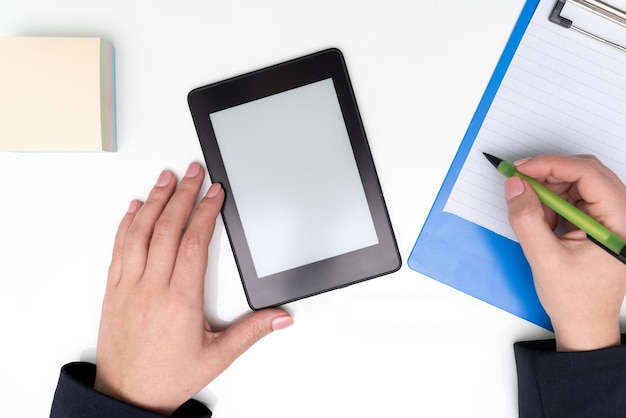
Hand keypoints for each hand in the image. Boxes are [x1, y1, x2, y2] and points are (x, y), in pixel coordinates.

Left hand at [94, 163, 292, 414]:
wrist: (127, 395)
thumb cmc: (168, 376)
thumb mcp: (218, 356)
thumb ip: (252, 331)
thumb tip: (281, 317)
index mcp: (180, 300)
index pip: (194, 243)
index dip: (206, 212)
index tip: (215, 193)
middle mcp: (152, 288)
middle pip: (167, 228)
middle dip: (183, 194)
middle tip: (194, 171)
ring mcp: (129, 286)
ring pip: (140, 232)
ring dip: (154, 201)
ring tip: (166, 178)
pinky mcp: (114, 290)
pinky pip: (119, 248)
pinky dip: (126, 223)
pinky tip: (134, 208)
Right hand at [504, 155, 625, 351]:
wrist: (586, 324)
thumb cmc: (576, 299)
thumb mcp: (544, 258)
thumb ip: (526, 219)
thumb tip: (514, 185)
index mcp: (619, 221)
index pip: (588, 174)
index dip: (551, 165)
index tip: (521, 169)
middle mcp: (620, 214)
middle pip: (584, 172)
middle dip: (547, 174)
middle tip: (518, 181)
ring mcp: (609, 216)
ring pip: (576, 183)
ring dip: (548, 190)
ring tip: (530, 211)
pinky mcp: (596, 221)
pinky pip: (573, 198)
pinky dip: (551, 203)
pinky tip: (542, 222)